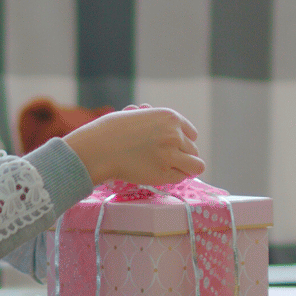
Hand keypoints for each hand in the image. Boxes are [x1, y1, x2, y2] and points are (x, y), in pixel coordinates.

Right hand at [63, 106, 204, 186]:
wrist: (98, 147)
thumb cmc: (112, 131)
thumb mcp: (140, 117)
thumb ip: (158, 126)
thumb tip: (174, 134)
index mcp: (170, 117)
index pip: (191, 134)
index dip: (182, 143)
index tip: (170, 149)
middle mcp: (174, 134)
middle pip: (193, 150)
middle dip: (181, 156)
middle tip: (162, 160)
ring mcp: (171, 154)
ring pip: (196, 165)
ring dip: (184, 168)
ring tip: (167, 169)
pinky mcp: (165, 173)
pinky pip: (181, 178)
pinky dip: (172, 178)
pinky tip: (157, 173)